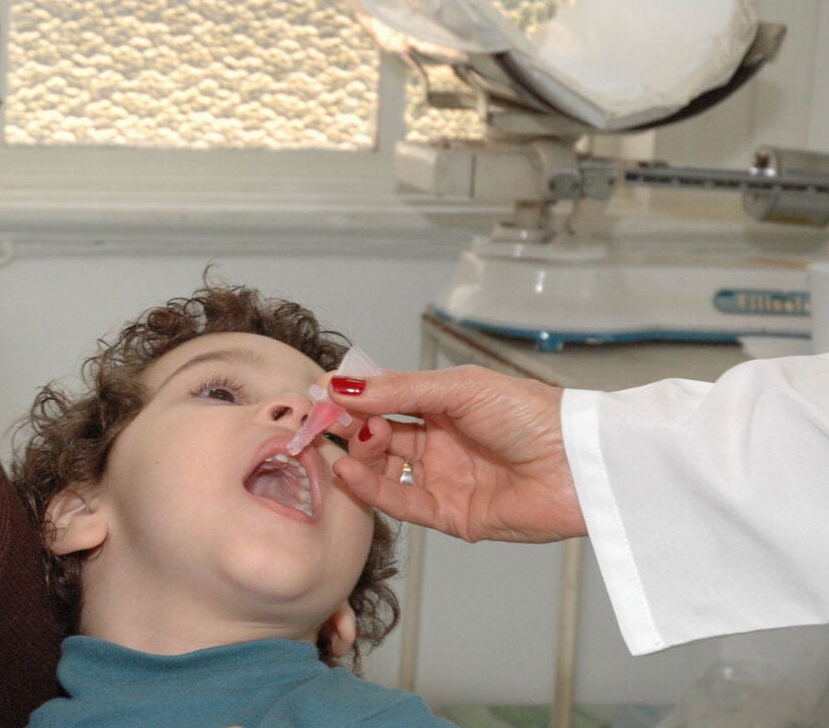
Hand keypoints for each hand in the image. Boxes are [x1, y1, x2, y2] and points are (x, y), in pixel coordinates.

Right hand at [324, 365, 585, 542]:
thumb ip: (398, 390)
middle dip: (352, 428)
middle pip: (380, 436)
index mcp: (444, 404)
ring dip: (360, 459)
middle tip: (326, 423)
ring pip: (385, 471)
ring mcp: (445, 479)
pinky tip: (351, 472)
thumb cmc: (532, 414)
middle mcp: (441, 441)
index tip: (321, 397)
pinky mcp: (452, 516)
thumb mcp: (460, 389)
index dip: (354, 399)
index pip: (386, 401)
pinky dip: (373, 490)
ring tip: (344, 446)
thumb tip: (340, 385)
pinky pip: (403, 504)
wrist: (580, 464)